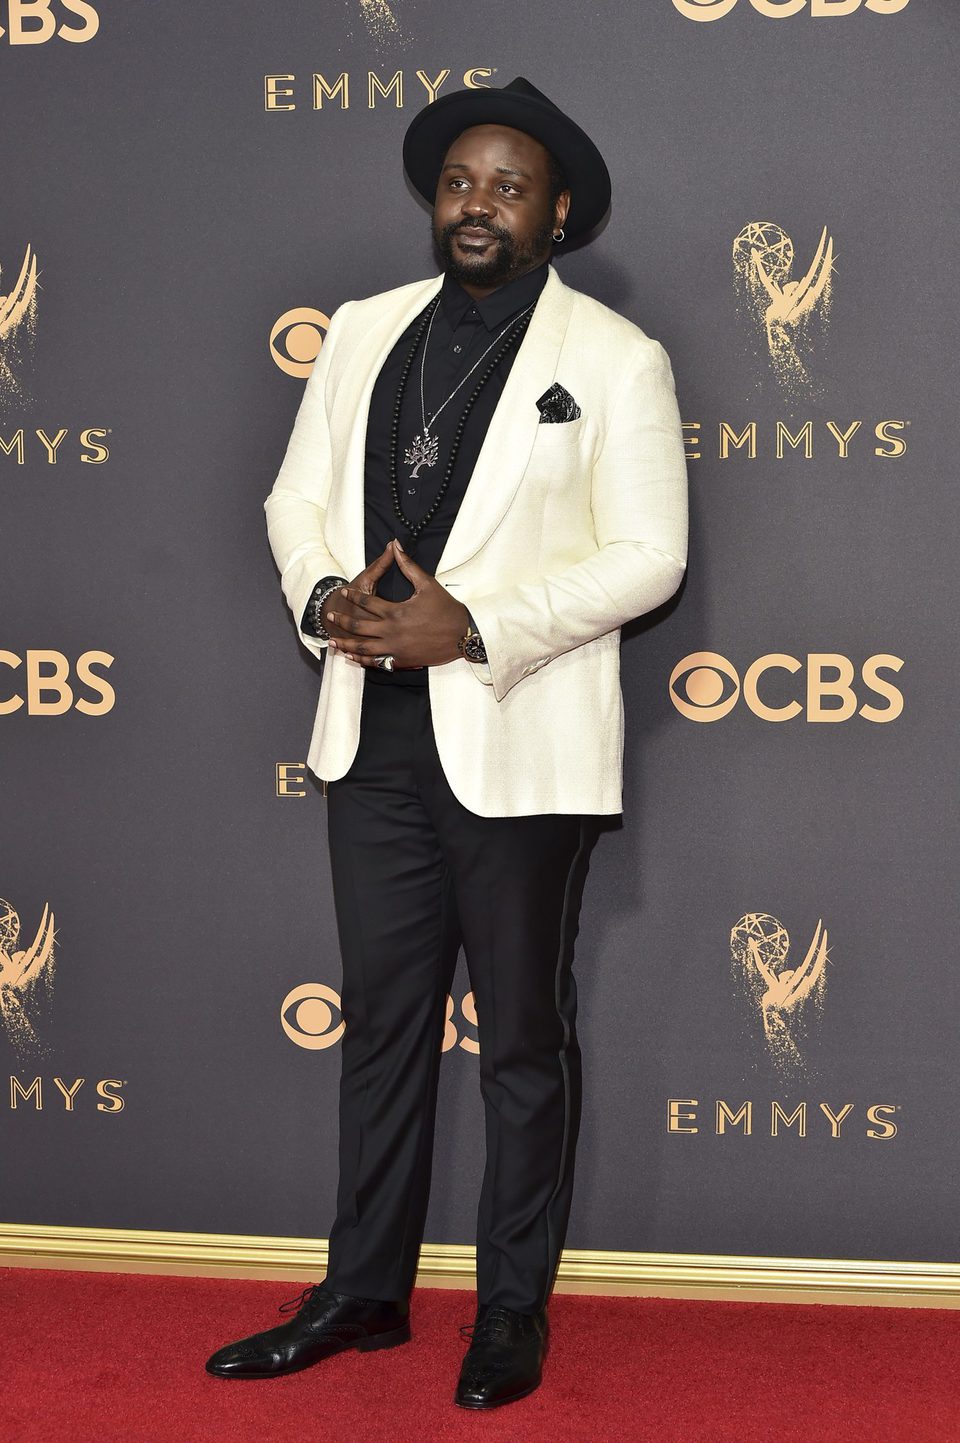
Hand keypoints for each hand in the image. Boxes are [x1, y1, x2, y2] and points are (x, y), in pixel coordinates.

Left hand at [327, 538, 469, 669]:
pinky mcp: (402, 661)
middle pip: (358, 627)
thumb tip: (395, 545)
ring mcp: (395, 649)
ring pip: (363, 649)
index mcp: (395, 612)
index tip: (343, 592)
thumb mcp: (427, 584)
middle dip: (341, 621)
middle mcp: (391, 632)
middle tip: (330, 616)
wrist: (462, 635)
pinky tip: (353, 658)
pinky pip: (377, 662)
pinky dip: (362, 660)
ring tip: (333, 641)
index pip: (366, 602)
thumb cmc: (446, 609)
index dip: (353, 596)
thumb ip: (408, 566)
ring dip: (346, 644)